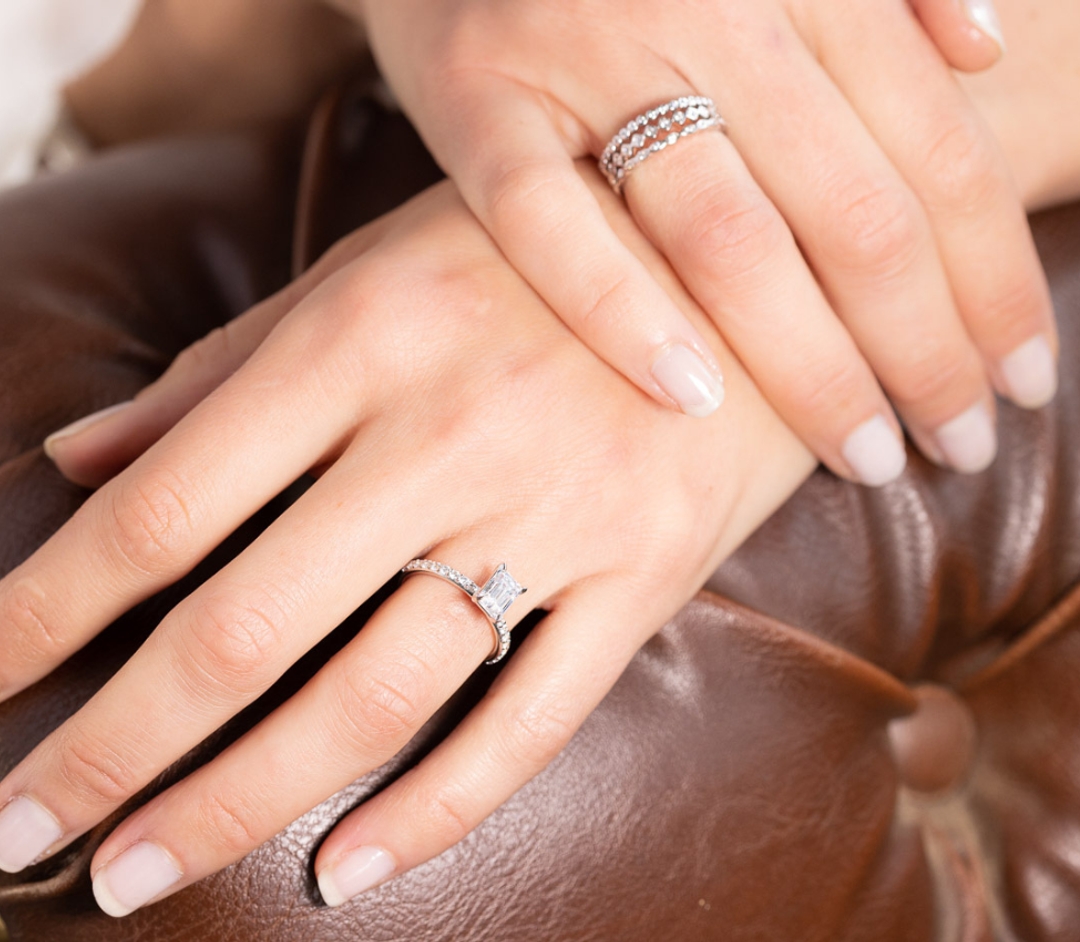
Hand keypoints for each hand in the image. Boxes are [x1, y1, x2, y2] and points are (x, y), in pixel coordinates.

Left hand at [0, 169, 811, 913]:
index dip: (50, 610)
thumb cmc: (537, 259)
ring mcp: (551, 516)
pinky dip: (431, 812)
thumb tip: (82, 456)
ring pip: (372, 697)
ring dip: (238, 802)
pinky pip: (528, 722)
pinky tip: (344, 875)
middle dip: (110, 748)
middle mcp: (445, 435)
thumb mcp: (372, 270)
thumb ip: (228, 370)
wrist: (741, 263)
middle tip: (21, 834)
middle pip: (244, 627)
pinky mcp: (640, 578)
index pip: (167, 505)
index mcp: (360, 339)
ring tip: (137, 873)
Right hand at [345, 0, 1055, 483]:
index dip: (993, 280)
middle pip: (850, 213)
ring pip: (724, 235)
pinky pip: (546, 227)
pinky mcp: (477, 106)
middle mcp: (705, 10)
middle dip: (927, 349)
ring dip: (811, 365)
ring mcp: (584, 57)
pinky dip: (618, 313)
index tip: (1024, 379)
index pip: (936, 154)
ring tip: (869, 454)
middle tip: (962, 446)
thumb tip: (990, 48)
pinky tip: (690, 402)